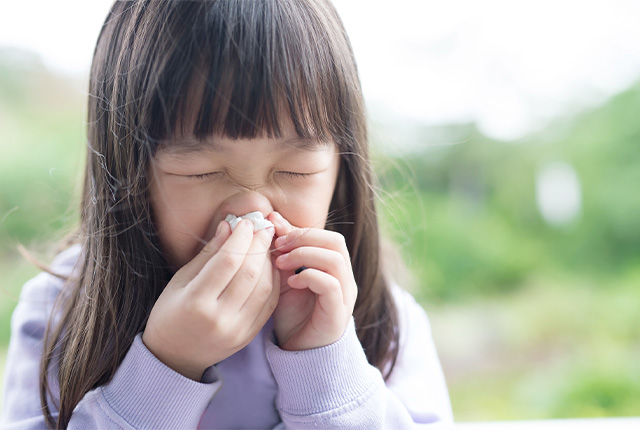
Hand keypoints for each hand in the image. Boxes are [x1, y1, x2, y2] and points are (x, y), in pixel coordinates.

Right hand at [142, 219, 277, 379]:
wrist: (174, 357)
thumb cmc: (171, 313)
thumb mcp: (180, 281)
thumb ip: (207, 254)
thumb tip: (228, 226)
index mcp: (197, 303)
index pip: (228, 262)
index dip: (241, 238)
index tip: (245, 222)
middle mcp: (220, 318)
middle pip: (250, 273)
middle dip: (259, 245)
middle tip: (262, 227)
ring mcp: (237, 330)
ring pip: (264, 288)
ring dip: (269, 261)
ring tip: (266, 243)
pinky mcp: (249, 336)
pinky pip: (269, 303)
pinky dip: (273, 281)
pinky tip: (269, 266)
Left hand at [268, 212, 356, 350]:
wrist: (299, 352)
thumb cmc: (293, 314)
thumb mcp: (284, 276)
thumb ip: (282, 250)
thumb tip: (271, 218)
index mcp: (334, 268)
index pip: (326, 235)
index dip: (300, 230)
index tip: (274, 233)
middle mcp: (345, 279)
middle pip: (335, 242)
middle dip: (304, 238)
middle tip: (278, 246)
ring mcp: (345, 295)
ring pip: (335, 260)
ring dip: (304, 255)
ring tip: (281, 263)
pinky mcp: (338, 312)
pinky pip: (331, 285)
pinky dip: (309, 276)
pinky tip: (291, 281)